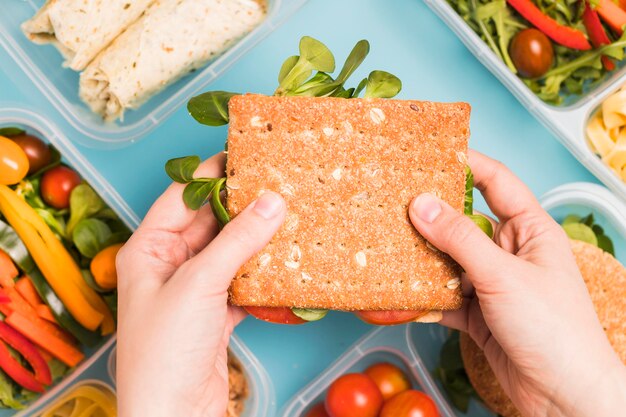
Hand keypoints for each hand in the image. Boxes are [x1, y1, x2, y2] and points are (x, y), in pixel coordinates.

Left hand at [115, 153, 285, 416]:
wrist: (173, 416)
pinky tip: (285, 260)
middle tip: (279, 184)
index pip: (182, 198)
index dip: (213, 174)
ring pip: (229, 252)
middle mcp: (168, 266)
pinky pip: (241, 280)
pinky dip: (262, 272)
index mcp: (147, 250)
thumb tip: (271, 201)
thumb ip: (237, 240)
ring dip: (256, 239)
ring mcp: (193, 290)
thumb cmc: (165, 352)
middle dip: (242, 206)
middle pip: (210, 223)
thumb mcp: (200, 284)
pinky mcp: (215, 313)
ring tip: (289, 215)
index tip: (247, 156)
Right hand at [409, 151, 625, 416]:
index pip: (496, 183)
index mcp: (530, 230)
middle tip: (393, 202)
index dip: (466, 163)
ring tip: (385, 245)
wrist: (564, 397)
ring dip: (420, 259)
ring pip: (448, 261)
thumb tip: (421, 203)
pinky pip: (443, 296)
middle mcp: (509, 252)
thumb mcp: (503, 276)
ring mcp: (492, 283)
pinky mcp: (477, 313)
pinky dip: (422, 297)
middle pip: (463, 222)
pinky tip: (396, 295)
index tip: (429, 154)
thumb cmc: (553, 330)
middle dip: (430, 216)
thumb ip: (460, 239)